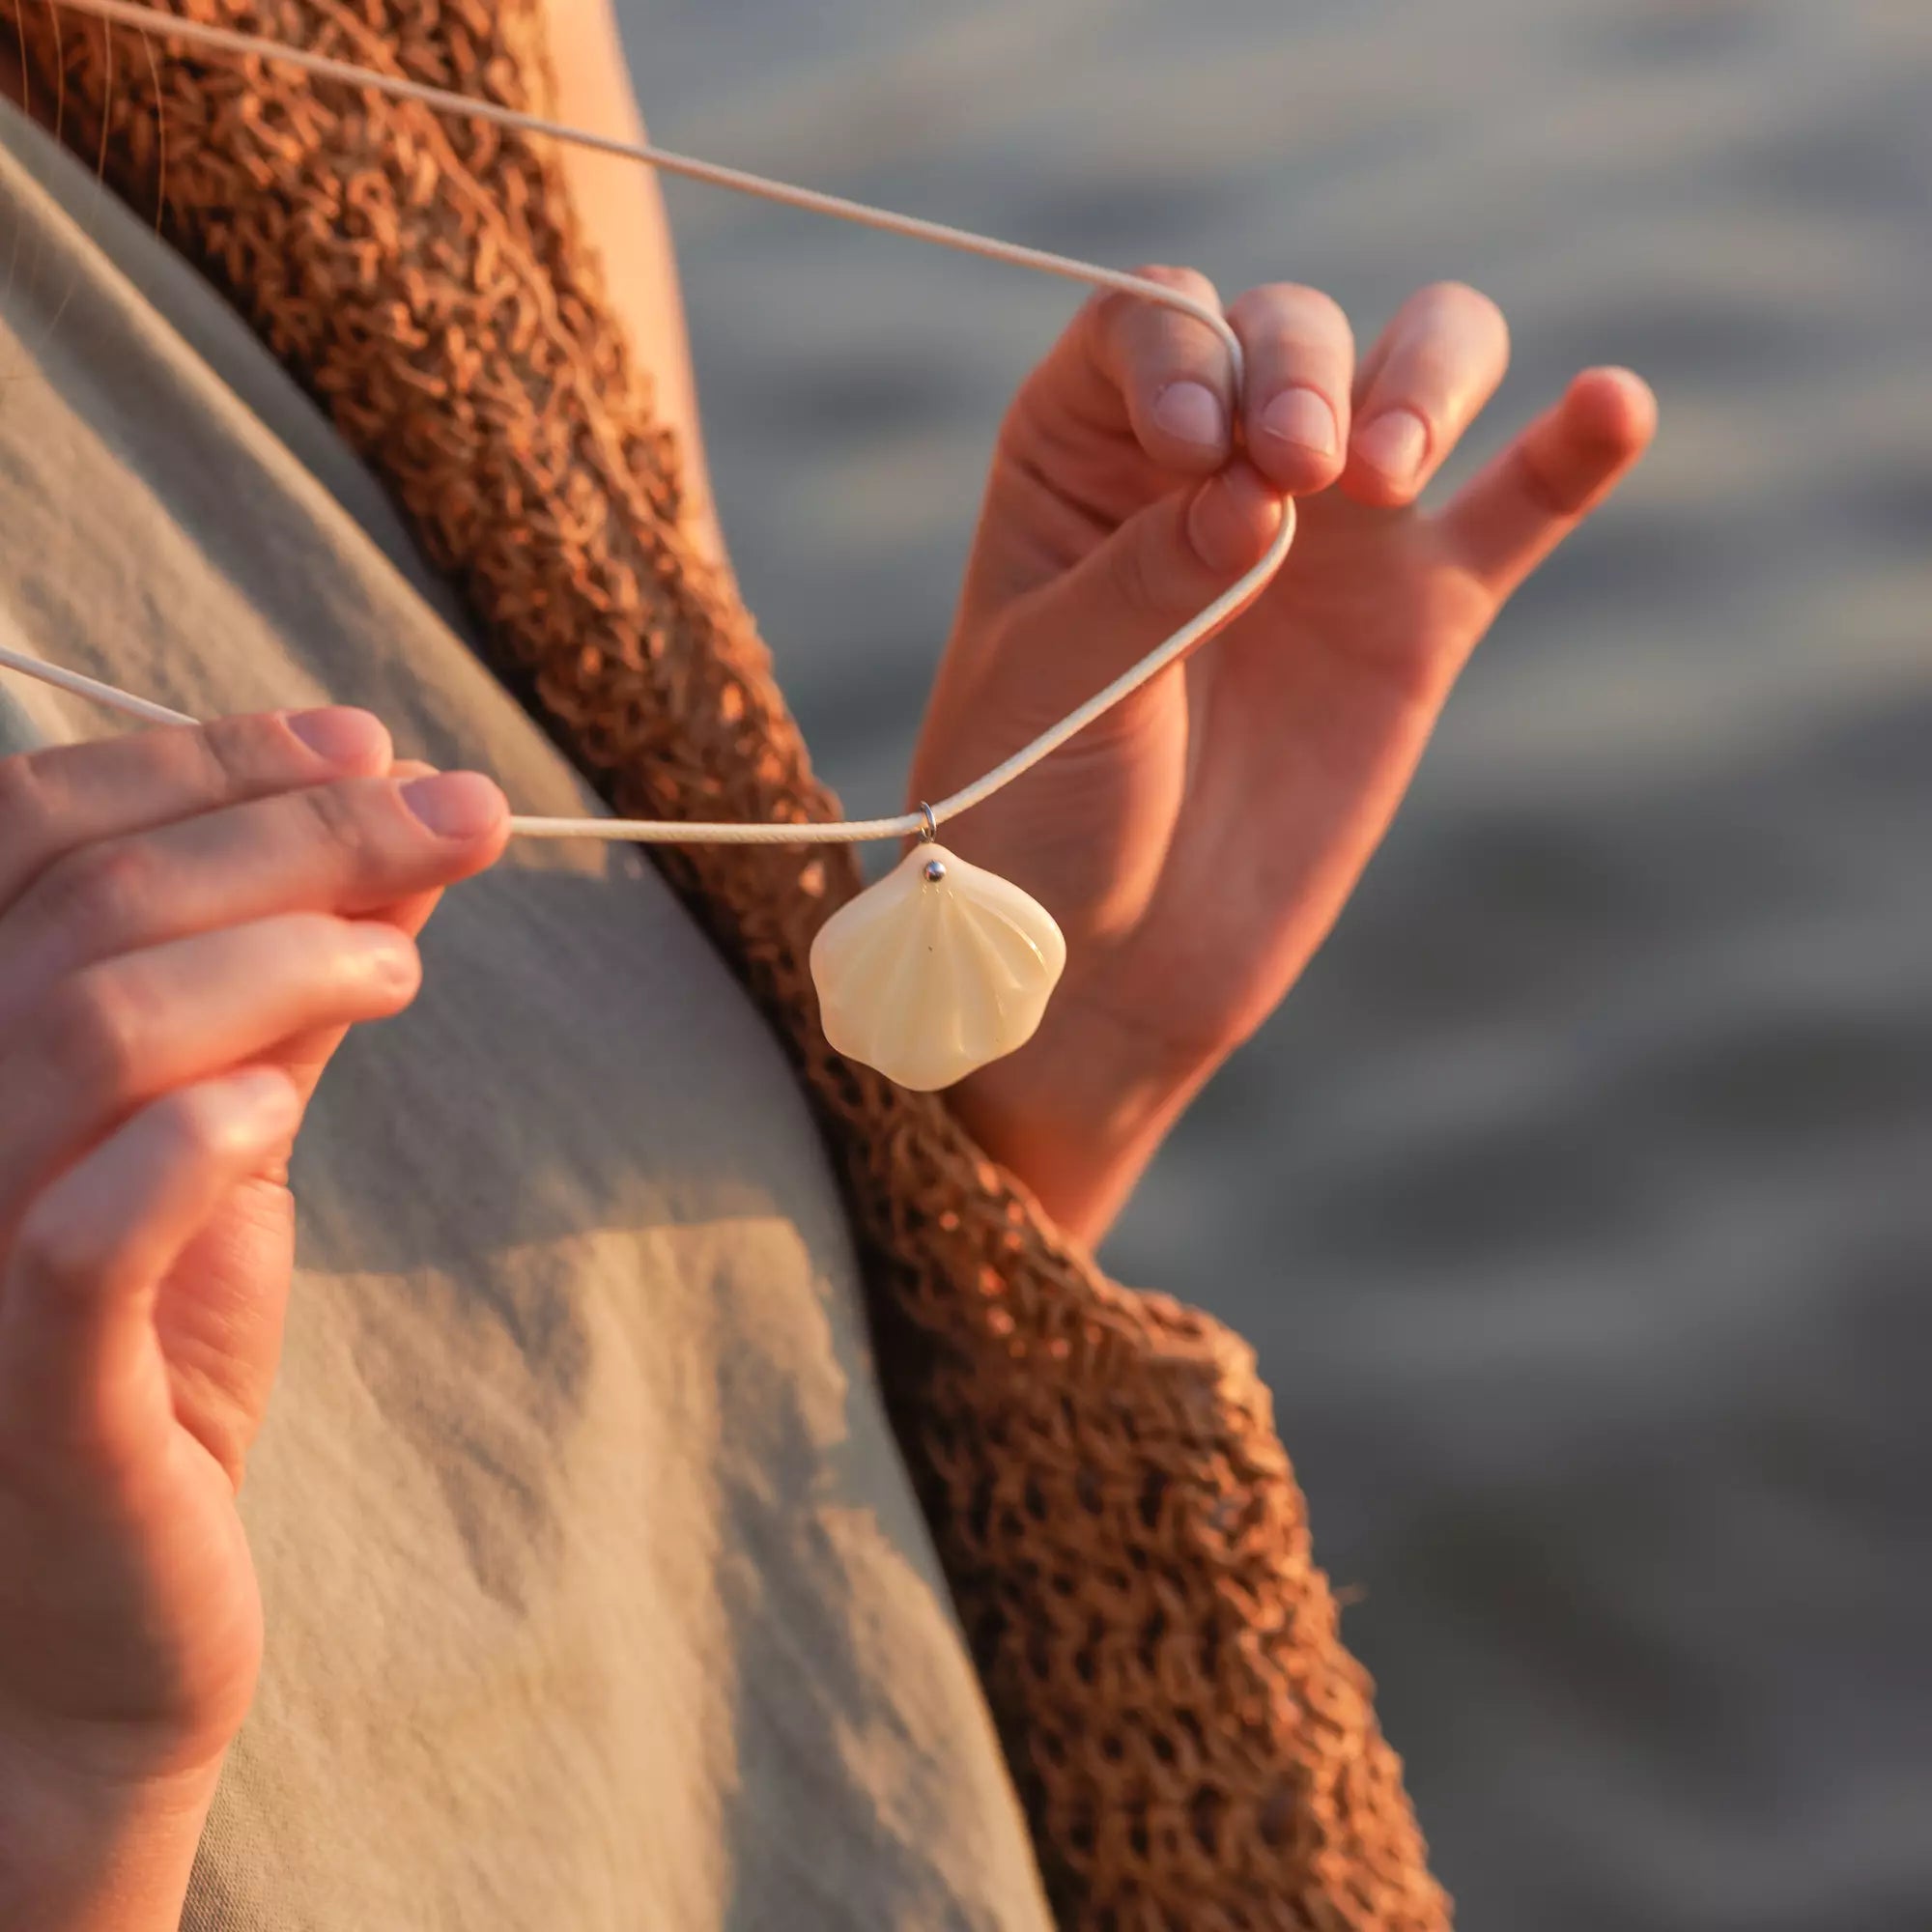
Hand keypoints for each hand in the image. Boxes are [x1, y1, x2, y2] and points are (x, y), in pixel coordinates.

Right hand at [0, 712, 506, 1925]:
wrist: (94, 1631)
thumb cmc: (150, 1368)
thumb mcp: (220, 1146)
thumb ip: (285, 1002)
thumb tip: (398, 848)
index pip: (34, 837)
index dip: (204, 765)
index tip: (370, 743)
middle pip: (84, 906)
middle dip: (294, 827)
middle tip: (457, 810)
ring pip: (79, 1030)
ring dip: (276, 957)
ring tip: (402, 963)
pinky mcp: (27, 1396)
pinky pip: (76, 1236)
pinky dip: (191, 1140)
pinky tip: (289, 1100)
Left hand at [913, 272, 1655, 1244]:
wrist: (1104, 957)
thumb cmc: (1034, 811)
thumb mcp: (1051, 682)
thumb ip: (1146, 577)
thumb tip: (1261, 497)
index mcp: (1086, 455)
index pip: (1155, 322)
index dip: (1186, 349)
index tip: (1187, 443)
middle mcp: (1215, 465)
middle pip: (1293, 330)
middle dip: (1302, 370)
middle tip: (1292, 470)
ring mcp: (1328, 536)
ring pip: (1417, 373)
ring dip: (1420, 383)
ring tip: (1381, 476)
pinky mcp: (1419, 618)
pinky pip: (1516, 510)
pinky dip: (1573, 450)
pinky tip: (1613, 405)